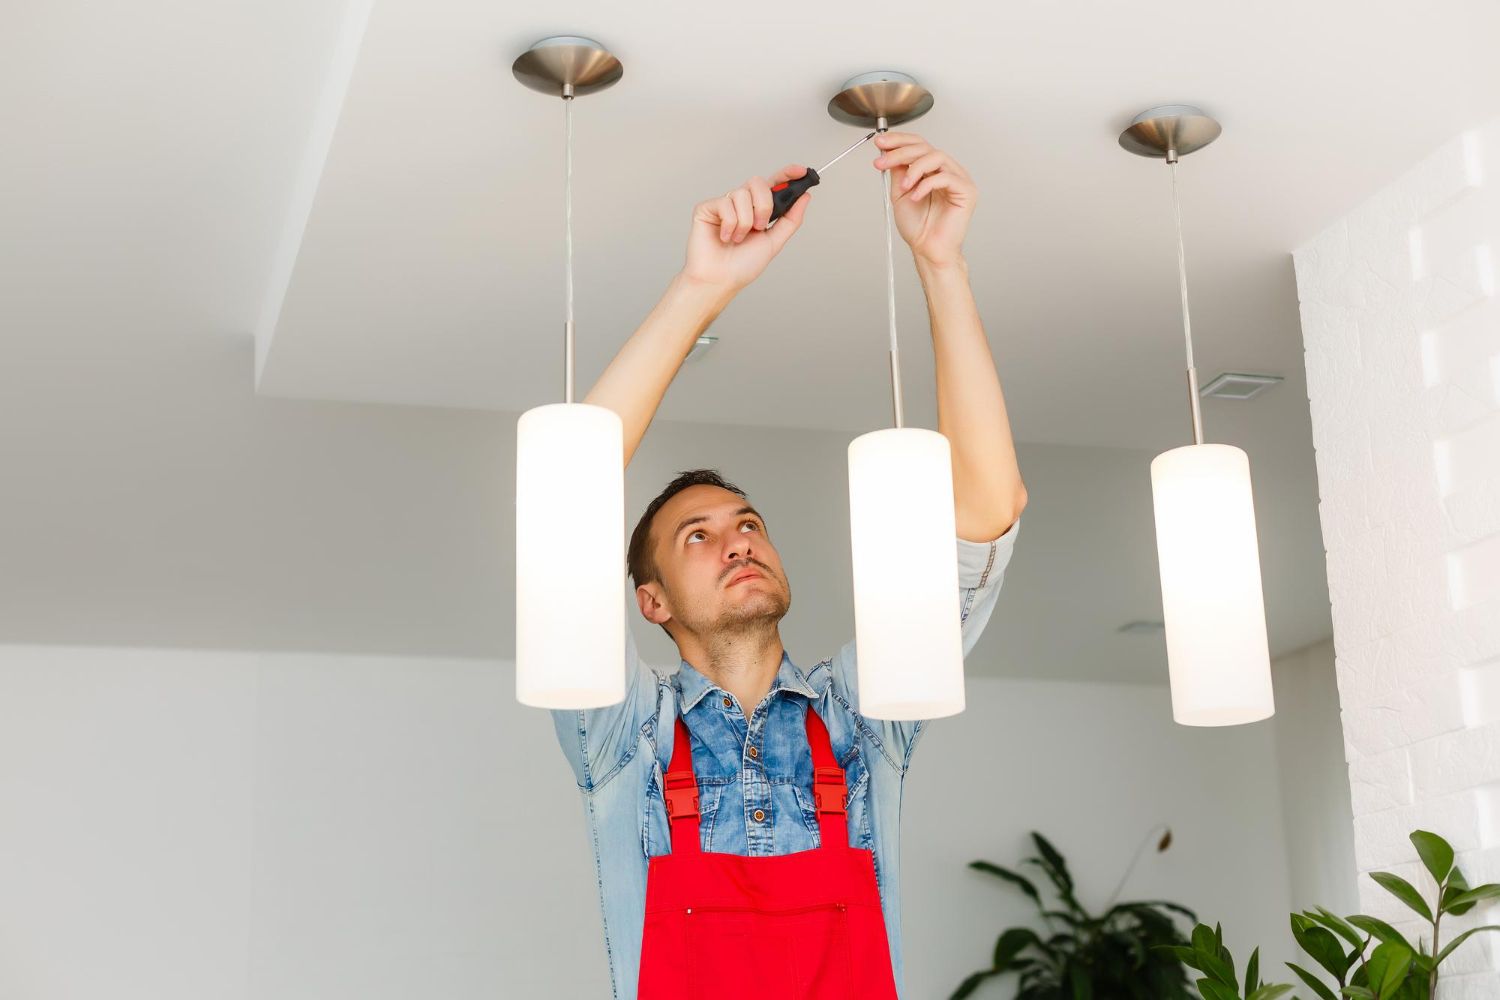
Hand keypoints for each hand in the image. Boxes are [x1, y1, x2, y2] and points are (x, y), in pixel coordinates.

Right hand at [680, 165, 811, 292]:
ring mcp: (724, 205)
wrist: (720, 279)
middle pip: (757, 183)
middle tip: (759, 227)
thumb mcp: (774, 242)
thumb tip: (805, 198)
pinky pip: (725, 204)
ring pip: (741, 194)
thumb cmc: (742, 265)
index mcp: (757, 209)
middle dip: (763, 205)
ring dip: (745, 221)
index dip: (786, 174)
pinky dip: (730, 224)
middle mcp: (741, 204)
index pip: (772, 184)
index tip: (801, 171)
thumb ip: (790, 219)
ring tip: (738, 238)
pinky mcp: (707, 208)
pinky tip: (724, 237)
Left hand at [871, 132, 976, 267]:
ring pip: (936, 157)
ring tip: (903, 185)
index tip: (880, 142)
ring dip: (914, 168)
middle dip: (900, 152)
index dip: (899, 140)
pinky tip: (916, 196)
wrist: (927, 249)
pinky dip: (926, 185)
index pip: (919, 145)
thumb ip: (898, 171)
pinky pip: (946, 177)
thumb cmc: (918, 227)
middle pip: (926, 148)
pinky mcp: (967, 191)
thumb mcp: (900, 192)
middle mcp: (948, 171)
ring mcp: (959, 180)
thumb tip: (889, 150)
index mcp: (933, 170)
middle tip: (882, 160)